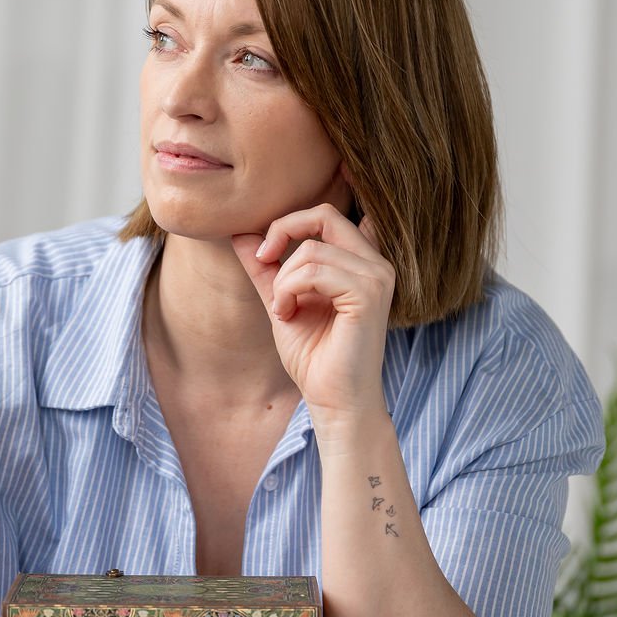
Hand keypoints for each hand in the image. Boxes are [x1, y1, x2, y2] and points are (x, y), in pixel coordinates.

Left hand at [231, 202, 394, 424]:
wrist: (333, 400)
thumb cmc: (314, 356)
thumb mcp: (281, 300)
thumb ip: (265, 267)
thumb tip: (239, 232)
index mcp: (361, 262)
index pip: (326, 215)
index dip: (289, 223)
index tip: (262, 254)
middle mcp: (376, 264)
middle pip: (324, 216)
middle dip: (283, 232)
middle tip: (262, 261)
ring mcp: (377, 277)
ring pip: (312, 250)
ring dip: (282, 280)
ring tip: (282, 309)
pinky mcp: (370, 294)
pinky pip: (316, 271)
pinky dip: (290, 290)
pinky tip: (287, 315)